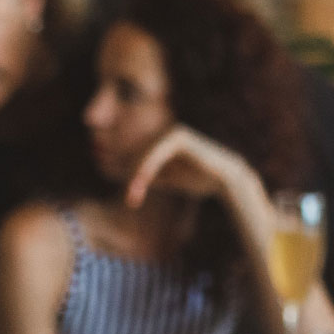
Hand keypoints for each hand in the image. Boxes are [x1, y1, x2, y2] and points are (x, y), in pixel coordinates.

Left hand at [125, 124, 258, 210]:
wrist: (224, 180)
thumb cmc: (194, 179)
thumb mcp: (162, 178)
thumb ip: (141, 175)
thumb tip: (113, 172)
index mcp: (158, 141)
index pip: (131, 154)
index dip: (116, 166)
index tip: (109, 178)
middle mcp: (162, 134)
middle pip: (134, 156)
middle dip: (128, 178)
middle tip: (130, 201)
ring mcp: (171, 132)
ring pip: (143, 156)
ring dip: (136, 178)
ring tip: (134, 198)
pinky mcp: (179, 136)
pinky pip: (156, 154)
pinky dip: (146, 170)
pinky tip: (140, 183)